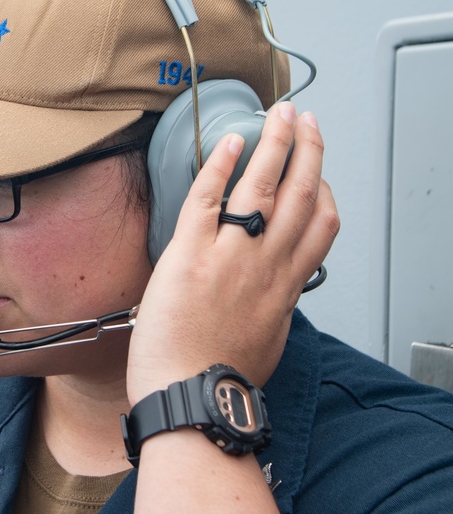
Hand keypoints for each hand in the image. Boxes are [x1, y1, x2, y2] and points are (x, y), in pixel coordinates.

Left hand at [126, 102, 339, 403]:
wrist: (189, 397)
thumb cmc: (218, 379)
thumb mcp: (264, 342)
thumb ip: (271, 311)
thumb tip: (269, 298)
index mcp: (284, 287)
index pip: (320, 226)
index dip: (324, 189)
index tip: (319, 170)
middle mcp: (265, 265)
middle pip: (301, 195)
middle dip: (308, 150)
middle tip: (307, 121)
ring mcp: (230, 257)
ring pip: (263, 187)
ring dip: (274, 143)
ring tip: (279, 115)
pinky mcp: (190, 255)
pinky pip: (208, 198)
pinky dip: (220, 165)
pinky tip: (227, 141)